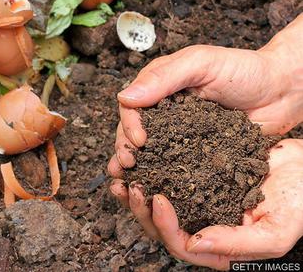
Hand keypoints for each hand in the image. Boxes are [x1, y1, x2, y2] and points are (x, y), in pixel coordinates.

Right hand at [109, 44, 302, 175]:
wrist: (284, 91)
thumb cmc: (245, 70)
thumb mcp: (202, 63)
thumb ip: (164, 77)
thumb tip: (125, 97)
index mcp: (160, 87)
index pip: (132, 107)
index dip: (129, 124)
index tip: (139, 140)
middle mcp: (165, 112)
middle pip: (133, 132)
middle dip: (126, 148)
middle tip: (128, 164)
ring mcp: (179, 135)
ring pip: (149, 152)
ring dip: (136, 167)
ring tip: (128, 182)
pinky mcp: (195, 154)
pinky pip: (174, 167)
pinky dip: (161, 178)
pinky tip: (153, 190)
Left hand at [110, 139, 302, 269]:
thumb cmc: (300, 202)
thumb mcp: (276, 230)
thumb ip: (237, 244)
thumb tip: (195, 243)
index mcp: (220, 248)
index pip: (181, 245)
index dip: (164, 226)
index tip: (157, 198)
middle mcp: (204, 228)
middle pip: (162, 228)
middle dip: (141, 209)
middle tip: (131, 186)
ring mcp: (199, 204)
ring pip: (158, 206)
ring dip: (138, 193)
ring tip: (123, 175)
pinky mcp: (196, 181)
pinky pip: (167, 179)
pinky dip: (151, 171)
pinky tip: (140, 160)